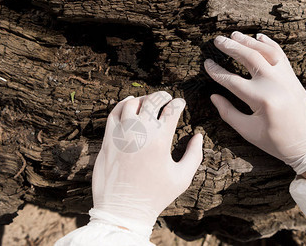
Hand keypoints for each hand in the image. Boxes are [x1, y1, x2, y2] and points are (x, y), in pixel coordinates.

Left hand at [91, 91, 202, 236]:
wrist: (123, 210)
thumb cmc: (155, 196)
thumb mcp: (182, 178)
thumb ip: (194, 155)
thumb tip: (198, 136)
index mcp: (160, 140)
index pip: (172, 109)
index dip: (179, 103)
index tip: (181, 103)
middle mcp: (140, 132)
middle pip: (152, 100)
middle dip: (163, 95)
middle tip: (167, 98)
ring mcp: (121, 134)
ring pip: (132, 103)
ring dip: (143, 99)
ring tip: (149, 103)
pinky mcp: (108, 139)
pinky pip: (114, 113)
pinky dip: (122, 105)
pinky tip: (129, 105)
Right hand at [204, 32, 305, 174]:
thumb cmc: (277, 141)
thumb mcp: (248, 131)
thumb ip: (228, 113)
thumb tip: (214, 96)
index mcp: (261, 99)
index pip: (232, 80)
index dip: (217, 72)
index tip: (206, 63)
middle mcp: (274, 83)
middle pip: (249, 57)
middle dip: (231, 47)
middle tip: (217, 40)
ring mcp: (286, 78)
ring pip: (265, 51)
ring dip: (248, 41)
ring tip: (234, 35)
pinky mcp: (293, 77)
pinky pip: (280, 54)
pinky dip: (269, 43)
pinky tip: (259, 37)